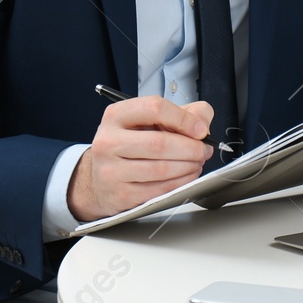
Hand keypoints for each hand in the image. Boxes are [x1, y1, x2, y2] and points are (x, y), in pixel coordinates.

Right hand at [67, 97, 214, 221]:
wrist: (99, 179)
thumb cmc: (128, 146)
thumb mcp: (148, 122)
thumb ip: (181, 114)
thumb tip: (202, 122)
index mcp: (116, 115)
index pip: (154, 108)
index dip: (183, 119)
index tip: (200, 129)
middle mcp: (109, 141)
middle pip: (160, 143)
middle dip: (191, 148)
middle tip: (203, 150)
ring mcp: (111, 170)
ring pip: (162, 169)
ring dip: (189, 167)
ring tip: (196, 163)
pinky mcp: (120, 195)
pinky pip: (160, 190)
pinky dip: (181, 183)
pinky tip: (186, 177)